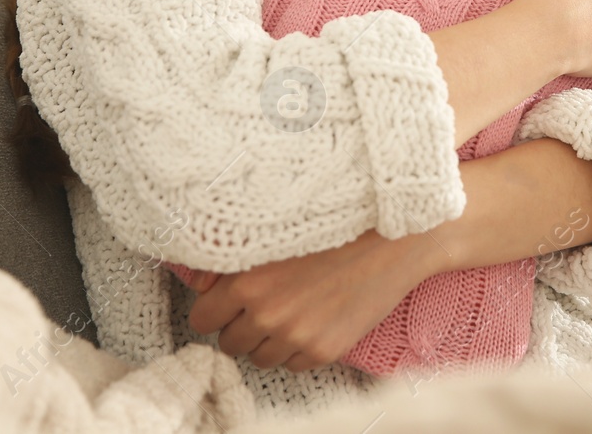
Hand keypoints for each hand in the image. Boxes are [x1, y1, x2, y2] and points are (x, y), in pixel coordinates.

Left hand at [185, 228, 439, 372]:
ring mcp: (296, 336)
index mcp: (247, 281)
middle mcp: (267, 314)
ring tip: (290, 310)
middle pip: (229, 342)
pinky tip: (313, 320)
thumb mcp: (272, 230)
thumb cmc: (333, 224)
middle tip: (263, 302)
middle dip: (241, 324)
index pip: (202, 318)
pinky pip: (293, 366)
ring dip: (268, 340)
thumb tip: (198, 284)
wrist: (393, 237)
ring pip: (259, 358)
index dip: (214, 308)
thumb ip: (225, 260)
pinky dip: (297, 349)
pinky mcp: (324, 350)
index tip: (227, 301)